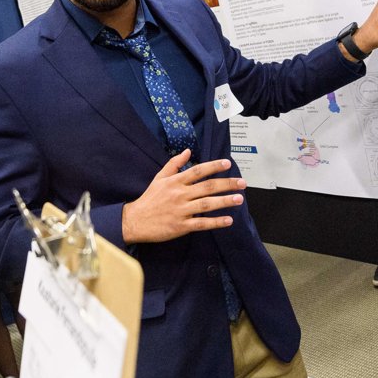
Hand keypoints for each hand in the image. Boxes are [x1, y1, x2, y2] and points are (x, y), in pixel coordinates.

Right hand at [122, 149, 245, 243]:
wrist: (135, 221)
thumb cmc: (149, 199)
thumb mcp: (159, 178)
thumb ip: (174, 164)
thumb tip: (187, 151)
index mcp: (175, 181)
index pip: (197, 171)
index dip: (213, 166)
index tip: (227, 163)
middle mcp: (180, 194)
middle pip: (207, 186)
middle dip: (227, 184)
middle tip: (242, 183)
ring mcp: (181, 210)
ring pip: (207, 204)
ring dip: (225, 201)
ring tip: (239, 199)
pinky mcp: (181, 226)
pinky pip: (202, 223)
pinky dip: (216, 222)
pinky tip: (228, 220)